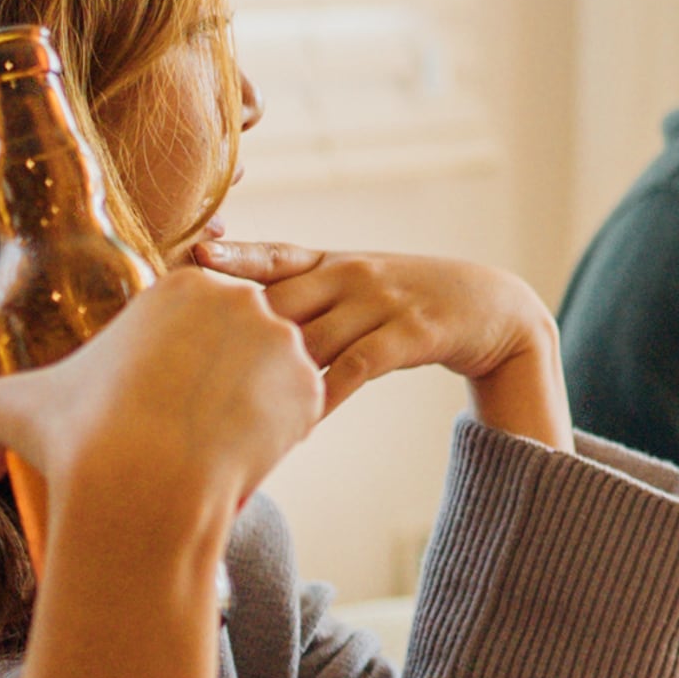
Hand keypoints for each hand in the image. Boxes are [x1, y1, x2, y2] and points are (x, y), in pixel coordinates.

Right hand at [0, 265, 321, 569]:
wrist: (139, 486)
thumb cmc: (76, 439)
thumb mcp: (8, 411)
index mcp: (181, 286)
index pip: (193, 317)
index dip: (180, 360)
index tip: (161, 397)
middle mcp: (241, 300)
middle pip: (240, 338)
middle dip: (222, 377)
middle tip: (195, 424)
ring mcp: (283, 343)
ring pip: (273, 372)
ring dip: (254, 402)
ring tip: (218, 443)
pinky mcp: (310, 390)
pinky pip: (299, 411)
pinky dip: (277, 435)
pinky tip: (245, 456)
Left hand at [198, 240, 565, 446]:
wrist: (491, 306)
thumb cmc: (406, 302)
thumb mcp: (355, 285)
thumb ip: (301, 298)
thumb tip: (228, 324)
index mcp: (331, 261)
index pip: (270, 256)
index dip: (229, 257)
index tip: (187, 263)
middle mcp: (351, 274)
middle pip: (278, 302)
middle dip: (235, 334)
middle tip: (186, 368)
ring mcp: (382, 301)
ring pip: (312, 339)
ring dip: (275, 376)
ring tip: (230, 411)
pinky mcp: (411, 332)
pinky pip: (357, 367)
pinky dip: (327, 395)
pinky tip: (302, 421)